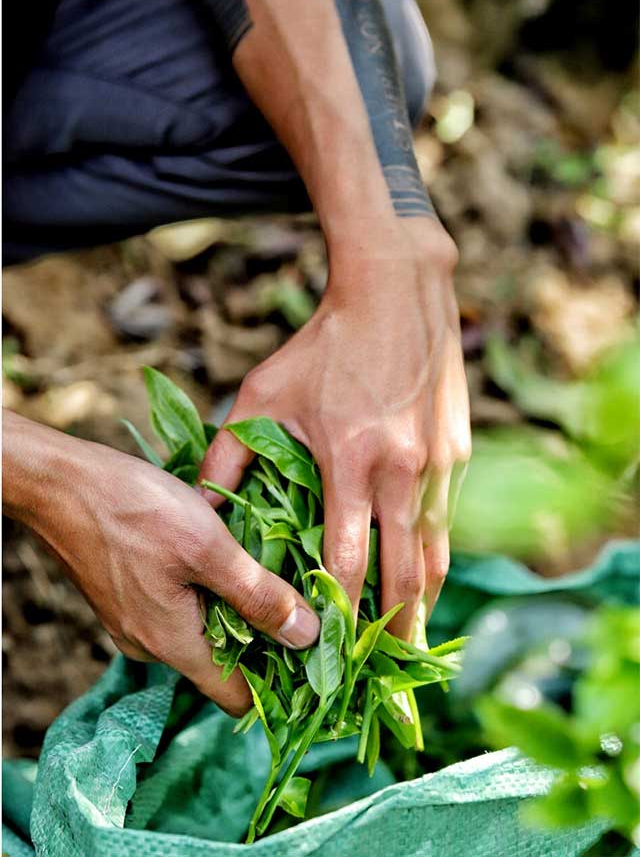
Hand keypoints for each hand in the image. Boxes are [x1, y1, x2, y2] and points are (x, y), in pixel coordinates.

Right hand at [2, 413, 319, 715]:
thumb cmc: (134, 510)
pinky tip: (230, 558)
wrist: (62, 483)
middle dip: (265, 637)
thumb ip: (258, 595)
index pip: (236, 696)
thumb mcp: (209, 548)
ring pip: (203, 630)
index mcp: (173, 645)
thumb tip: (307, 637)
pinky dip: (209, 591)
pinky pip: (180, 608)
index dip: (280, 684)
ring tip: (274, 572)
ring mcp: (136, 622)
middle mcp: (152, 645)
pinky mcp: (128, 597)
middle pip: (224, 662)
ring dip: (237, 608)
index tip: (317, 656)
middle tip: (306, 601)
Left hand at [200, 219, 470, 640]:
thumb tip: (202, 506)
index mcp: (350, 462)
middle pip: (403, 573)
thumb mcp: (263, 394)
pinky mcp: (458, 451)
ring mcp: (438, 462)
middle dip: (392, 627)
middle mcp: (402, 471)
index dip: (339, 612)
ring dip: (423, 600)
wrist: (395, 292)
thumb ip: (229, 455)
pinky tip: (425, 573)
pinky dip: (436, 554)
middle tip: (383, 668)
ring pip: (436, 551)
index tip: (330, 649)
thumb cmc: (324, 345)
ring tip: (412, 638)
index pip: (347, 560)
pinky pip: (446, 517)